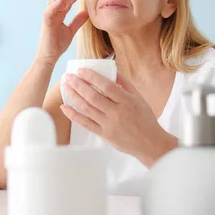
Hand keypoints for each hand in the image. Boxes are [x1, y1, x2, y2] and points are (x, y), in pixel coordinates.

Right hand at [36, 0, 88, 65]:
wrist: (50, 56)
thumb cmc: (57, 44)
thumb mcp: (71, 31)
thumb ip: (77, 21)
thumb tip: (86, 12)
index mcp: (58, 15)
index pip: (67, 1)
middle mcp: (53, 14)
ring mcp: (48, 18)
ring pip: (54, 1)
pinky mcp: (46, 24)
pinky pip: (48, 12)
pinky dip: (54, 5)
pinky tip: (62, 0)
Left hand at [60, 68, 176, 166]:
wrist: (150, 144)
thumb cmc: (145, 119)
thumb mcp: (139, 98)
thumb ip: (125, 83)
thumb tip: (112, 70)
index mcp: (127, 101)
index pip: (106, 86)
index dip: (92, 77)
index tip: (81, 70)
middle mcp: (117, 113)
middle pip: (93, 96)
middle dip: (78, 84)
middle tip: (67, 76)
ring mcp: (109, 125)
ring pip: (87, 108)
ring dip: (73, 96)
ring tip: (65, 86)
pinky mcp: (104, 135)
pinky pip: (85, 124)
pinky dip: (73, 115)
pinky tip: (64, 107)